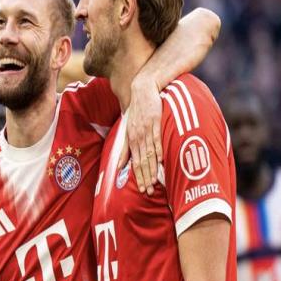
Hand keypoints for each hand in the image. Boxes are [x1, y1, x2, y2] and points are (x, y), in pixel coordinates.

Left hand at [118, 75, 161, 193]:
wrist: (143, 88)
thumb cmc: (137, 110)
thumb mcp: (128, 128)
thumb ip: (125, 147)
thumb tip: (120, 165)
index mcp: (131, 139)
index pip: (135, 163)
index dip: (139, 177)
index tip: (143, 190)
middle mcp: (137, 136)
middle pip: (141, 161)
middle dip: (144, 177)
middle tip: (148, 192)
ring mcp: (146, 130)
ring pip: (149, 153)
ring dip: (151, 169)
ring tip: (155, 182)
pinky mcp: (155, 122)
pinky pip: (157, 139)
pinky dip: (158, 151)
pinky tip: (160, 161)